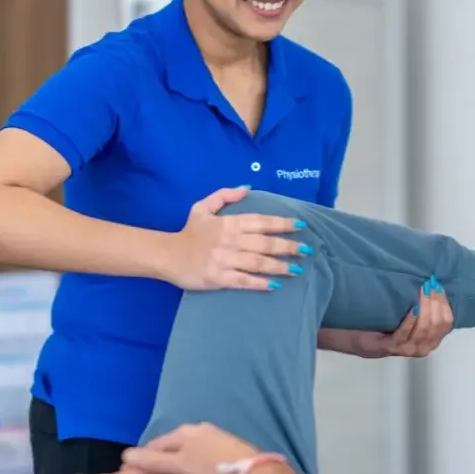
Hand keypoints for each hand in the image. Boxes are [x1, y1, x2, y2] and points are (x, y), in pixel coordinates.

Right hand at [120, 423, 295, 473]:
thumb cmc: (214, 470)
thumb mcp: (180, 467)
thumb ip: (153, 462)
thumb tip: (125, 456)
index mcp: (183, 431)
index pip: (153, 445)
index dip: (141, 461)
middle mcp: (197, 429)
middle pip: (169, 445)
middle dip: (156, 459)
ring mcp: (214, 436)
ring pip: (185, 449)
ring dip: (174, 461)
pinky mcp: (227, 447)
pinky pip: (200, 453)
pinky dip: (191, 462)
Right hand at [167, 186, 308, 291]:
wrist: (167, 255)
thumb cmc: (189, 233)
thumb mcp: (202, 207)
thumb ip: (224, 195)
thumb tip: (247, 188)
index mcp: (229, 223)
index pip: (261, 221)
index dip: (282, 223)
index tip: (301, 225)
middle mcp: (230, 240)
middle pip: (265, 243)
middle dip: (288, 246)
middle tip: (307, 251)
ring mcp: (225, 260)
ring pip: (258, 262)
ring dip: (279, 266)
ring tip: (296, 270)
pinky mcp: (219, 278)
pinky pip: (244, 280)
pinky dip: (260, 283)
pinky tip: (274, 285)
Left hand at [318, 275, 452, 358]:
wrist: (351, 333)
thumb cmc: (379, 321)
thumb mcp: (405, 312)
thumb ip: (420, 303)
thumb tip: (432, 278)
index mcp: (428, 339)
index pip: (446, 323)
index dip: (444, 303)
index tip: (439, 284)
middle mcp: (420, 347)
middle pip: (437, 325)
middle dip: (436, 302)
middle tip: (431, 284)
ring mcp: (404, 349)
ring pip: (424, 330)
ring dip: (426, 308)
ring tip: (423, 290)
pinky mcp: (387, 348)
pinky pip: (403, 335)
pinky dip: (410, 321)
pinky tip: (413, 309)